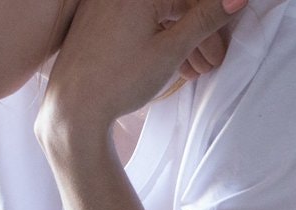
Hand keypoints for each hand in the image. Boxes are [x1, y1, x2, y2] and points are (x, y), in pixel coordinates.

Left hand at [40, 0, 247, 137]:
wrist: (72, 111)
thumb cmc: (118, 81)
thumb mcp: (170, 49)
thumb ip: (205, 19)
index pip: (189, 1)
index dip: (213, 23)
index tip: (223, 46)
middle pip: (172, 7)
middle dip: (198, 35)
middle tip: (212, 64)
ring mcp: (101, 6)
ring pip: (154, 17)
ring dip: (178, 40)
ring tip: (194, 71)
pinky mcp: (93, 23)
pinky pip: (133, 24)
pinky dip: (154, 40)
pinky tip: (168, 65)